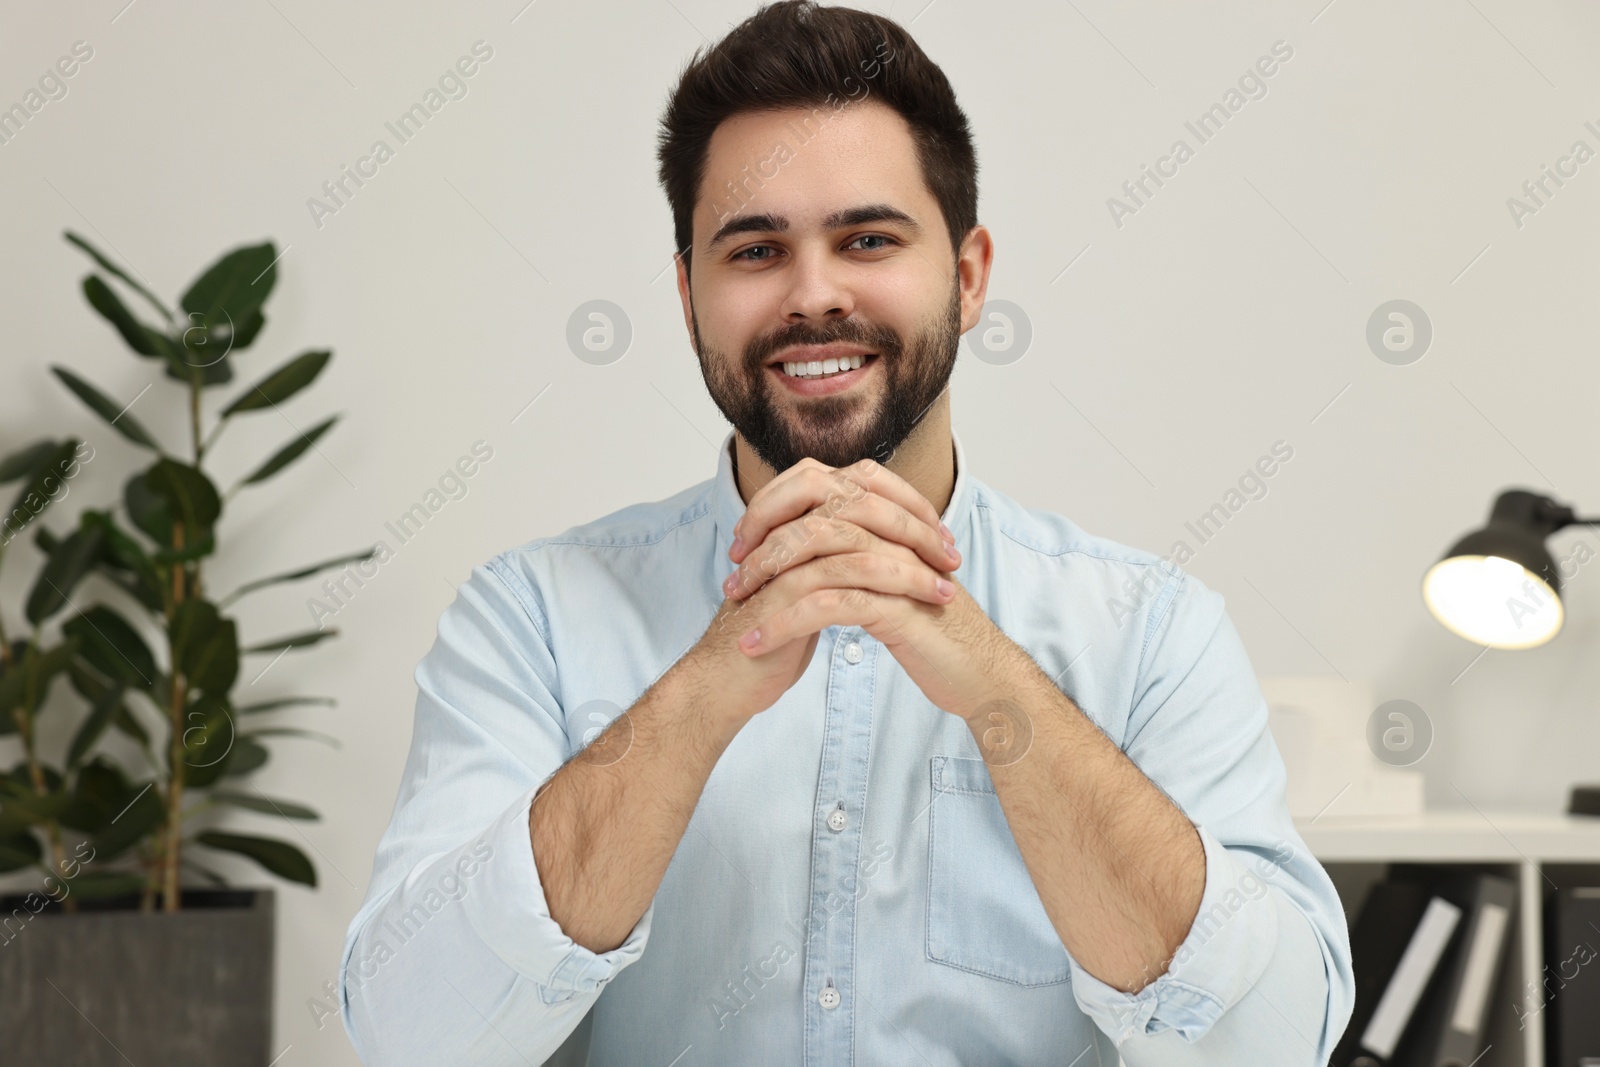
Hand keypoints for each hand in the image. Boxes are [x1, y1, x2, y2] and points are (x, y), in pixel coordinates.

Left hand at [720, 457, 1032, 723]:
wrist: (978, 673)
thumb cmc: (930, 631)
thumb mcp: (887, 581)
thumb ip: (854, 554)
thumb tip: (804, 540)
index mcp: (889, 520)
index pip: (819, 485)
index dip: (773, 506)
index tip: (742, 543)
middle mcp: (894, 532)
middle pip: (814, 510)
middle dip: (763, 540)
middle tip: (732, 575)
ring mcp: (898, 563)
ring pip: (815, 553)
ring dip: (765, 581)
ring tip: (735, 609)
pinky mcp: (897, 604)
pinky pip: (827, 604)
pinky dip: (784, 622)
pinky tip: (757, 643)